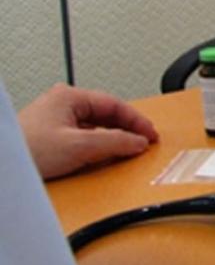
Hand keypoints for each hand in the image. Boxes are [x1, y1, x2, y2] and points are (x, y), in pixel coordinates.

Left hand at [18, 83, 158, 179]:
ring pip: (95, 125)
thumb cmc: (28, 150)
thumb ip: (115, 141)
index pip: (114, 104)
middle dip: (126, 128)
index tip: (151, 134)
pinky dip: (98, 144)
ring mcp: (55, 119)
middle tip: (144, 142)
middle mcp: (62, 103)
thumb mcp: (80, 146)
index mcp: (69, 96)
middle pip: (106, 113)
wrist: (5, 168)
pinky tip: (104, 153)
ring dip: (112, 137)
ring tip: (128, 148)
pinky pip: (83, 135)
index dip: (136, 120)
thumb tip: (138, 142)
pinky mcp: (50, 135)